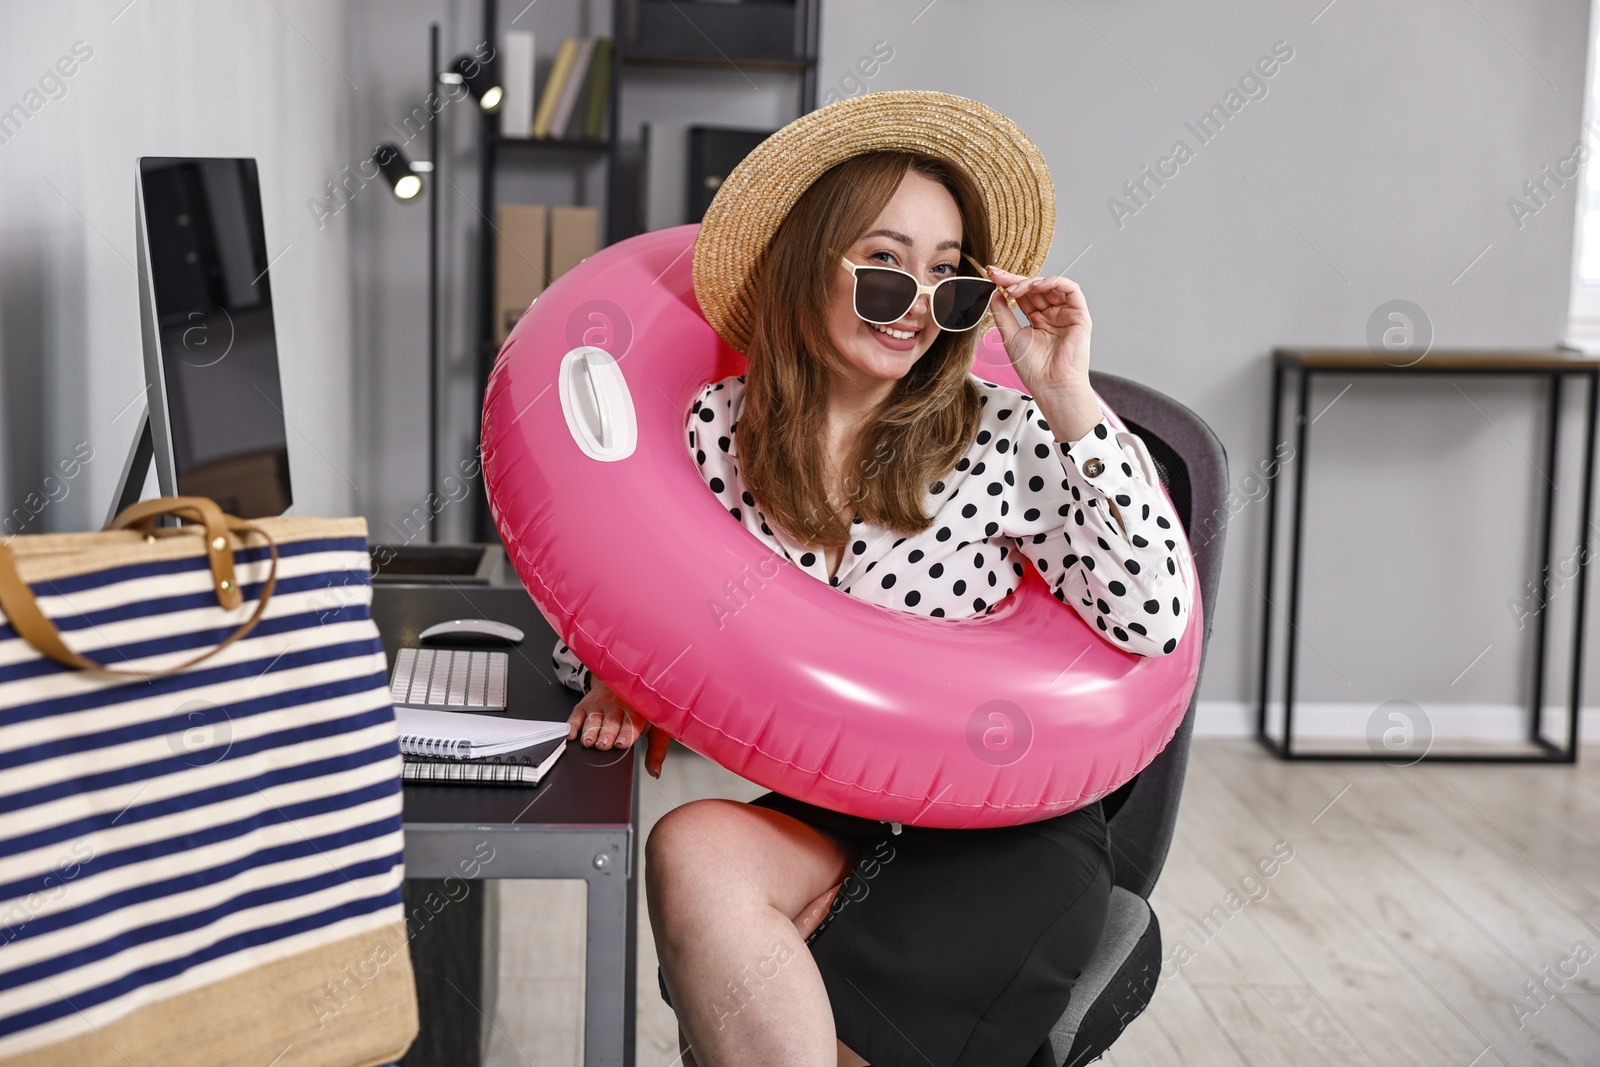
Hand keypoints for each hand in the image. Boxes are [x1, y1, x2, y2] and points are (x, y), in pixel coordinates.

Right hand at [567, 676, 671, 777]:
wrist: (622, 682)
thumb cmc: (640, 708)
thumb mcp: (655, 725)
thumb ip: (656, 749)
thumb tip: (655, 771)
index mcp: (637, 709)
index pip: (633, 721)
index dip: (627, 732)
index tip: (622, 743)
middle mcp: (618, 705)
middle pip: (611, 721)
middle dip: (607, 734)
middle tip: (603, 745)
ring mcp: (600, 704)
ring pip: (594, 719)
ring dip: (590, 731)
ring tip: (588, 742)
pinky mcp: (585, 705)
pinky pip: (576, 715)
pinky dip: (572, 725)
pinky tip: (571, 734)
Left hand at [985, 266, 1099, 437]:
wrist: (1051, 384)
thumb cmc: (1034, 368)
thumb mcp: (1010, 336)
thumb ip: (1003, 314)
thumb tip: (995, 293)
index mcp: (1038, 320)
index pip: (1023, 296)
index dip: (1008, 284)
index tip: (992, 275)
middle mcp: (1053, 315)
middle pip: (1035, 288)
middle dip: (1015, 280)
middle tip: (998, 276)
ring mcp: (1066, 314)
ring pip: (1050, 286)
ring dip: (1031, 282)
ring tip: (1014, 288)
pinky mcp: (1079, 315)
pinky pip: (1070, 289)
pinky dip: (1053, 282)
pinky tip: (1036, 286)